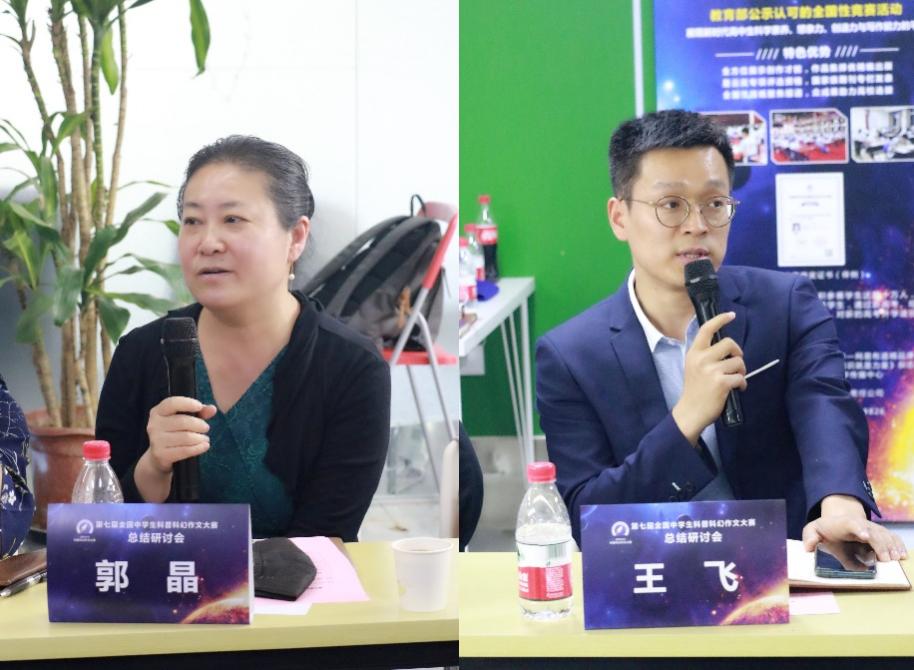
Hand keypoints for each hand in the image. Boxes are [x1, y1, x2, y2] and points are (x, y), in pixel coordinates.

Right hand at [145, 396, 216, 473]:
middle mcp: (154, 425)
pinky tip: (204, 446)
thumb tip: (212, 409)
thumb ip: (200, 412)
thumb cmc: (175, 431)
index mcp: (158, 411)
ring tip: (205, 438)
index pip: (172, 403)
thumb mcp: (185, 418)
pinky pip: (185, 450)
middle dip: (199, 425)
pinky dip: (198, 448)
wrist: (159, 455)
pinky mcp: (161, 454)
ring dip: (200, 438)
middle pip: (183, 422)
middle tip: (206, 428)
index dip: (187, 403)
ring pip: (186, 437)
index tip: (199, 406)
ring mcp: (156, 440)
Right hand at [672, 312, 745, 443]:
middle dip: (738, 353)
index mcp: (694, 353)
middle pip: (729, 343)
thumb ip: (705, 355)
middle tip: (736, 363)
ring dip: (741, 371)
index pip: (707, 329)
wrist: (690, 412)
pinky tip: (737, 389)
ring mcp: (711, 370)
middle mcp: (701, 359)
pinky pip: (740, 377)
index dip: (720, 319)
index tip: (731, 315)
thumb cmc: (694, 390)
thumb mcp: (693, 367)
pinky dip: (742, 384)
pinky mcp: (721, 382)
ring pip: (738, 361)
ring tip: (735, 379)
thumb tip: (727, 348)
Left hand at [802, 495, 907, 561]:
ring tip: (895, 559)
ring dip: (891, 547)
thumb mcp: (814, 530)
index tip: (865, 536)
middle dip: (880, 544)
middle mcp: (861, 524)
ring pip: (885, 535)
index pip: (852, 524)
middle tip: (885, 559)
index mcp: (844, 523)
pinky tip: (903, 555)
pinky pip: (892, 538)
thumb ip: (810, 537)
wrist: (839, 521)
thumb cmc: (826, 529)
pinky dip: (898, 545)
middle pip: (873, 532)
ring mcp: (872, 529)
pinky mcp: (881, 534)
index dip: (859, 528)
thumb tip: (808, 547)